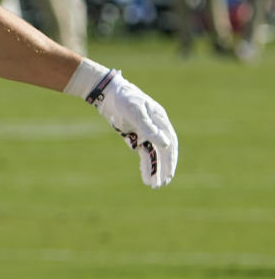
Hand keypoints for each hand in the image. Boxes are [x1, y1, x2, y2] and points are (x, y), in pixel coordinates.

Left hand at [95, 74, 177, 188]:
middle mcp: (156, 128)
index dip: (170, 160)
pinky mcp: (136, 136)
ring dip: (155, 169)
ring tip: (154, 185)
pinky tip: (145, 176)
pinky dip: (145, 164)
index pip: (169, 144)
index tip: (168, 174)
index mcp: (160, 121)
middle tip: (162, 184)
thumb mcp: (135, 112)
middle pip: (163, 151)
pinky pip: (143, 153)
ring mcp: (146, 133)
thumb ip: (149, 127)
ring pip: (153, 154)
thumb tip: (166, 144)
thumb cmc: (124, 99)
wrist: (108, 93)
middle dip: (164, 168)